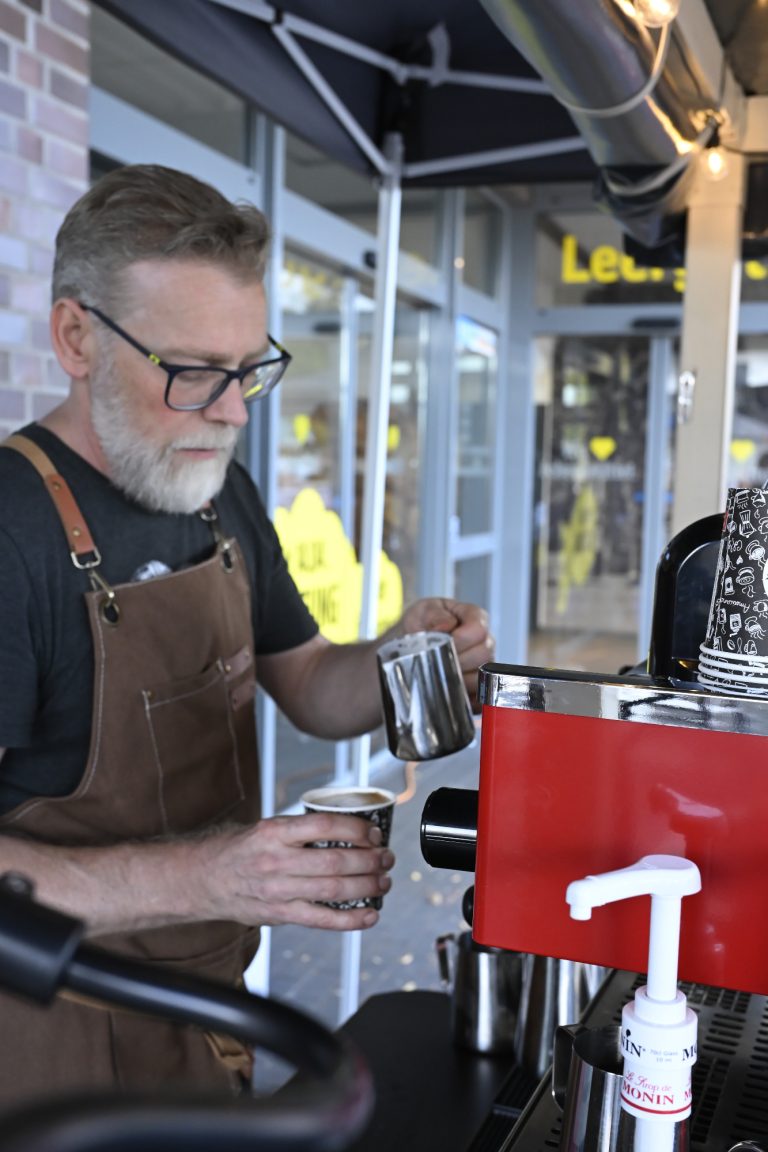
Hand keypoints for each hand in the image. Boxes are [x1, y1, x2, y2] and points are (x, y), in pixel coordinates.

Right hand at [195, 813, 395, 930]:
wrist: (204, 879)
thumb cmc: (239, 851)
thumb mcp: (265, 828)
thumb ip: (300, 830)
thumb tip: (346, 828)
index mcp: (275, 832)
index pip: (325, 825)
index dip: (356, 828)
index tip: (373, 831)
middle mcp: (277, 861)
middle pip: (336, 860)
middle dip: (370, 860)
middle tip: (386, 857)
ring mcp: (279, 890)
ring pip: (334, 889)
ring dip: (368, 886)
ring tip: (384, 882)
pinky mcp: (280, 915)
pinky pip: (322, 920)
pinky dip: (351, 920)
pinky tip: (370, 914)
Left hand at [399, 597, 494, 708]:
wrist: (410, 643)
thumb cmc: (421, 623)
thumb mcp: (423, 611)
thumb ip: (435, 614)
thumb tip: (445, 625)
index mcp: (474, 618)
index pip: (479, 630)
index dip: (462, 638)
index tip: (445, 641)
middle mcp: (484, 641)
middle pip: (484, 654)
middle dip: (459, 660)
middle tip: (438, 660)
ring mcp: (483, 664)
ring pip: (482, 676)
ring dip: (459, 678)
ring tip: (439, 674)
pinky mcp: (478, 685)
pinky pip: (478, 696)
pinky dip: (463, 696)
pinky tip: (447, 690)